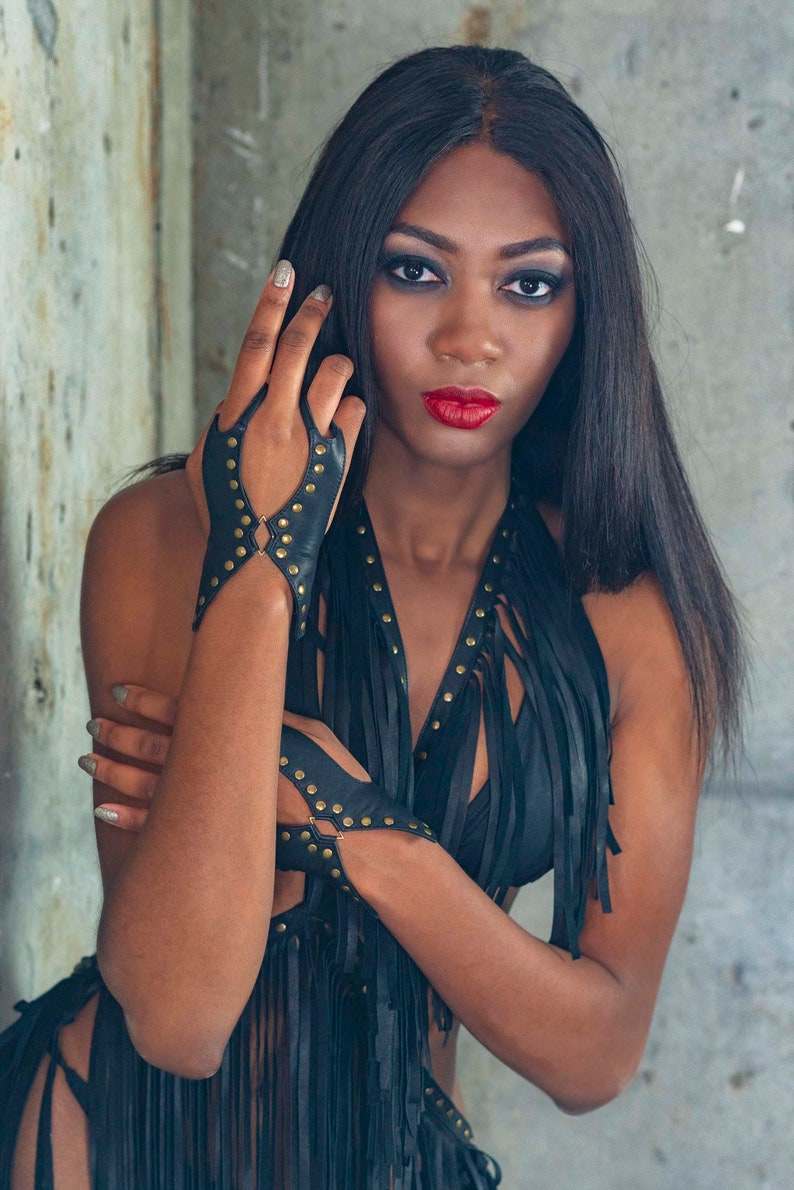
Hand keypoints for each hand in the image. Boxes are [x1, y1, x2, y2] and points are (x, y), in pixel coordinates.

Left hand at [83, 684, 369, 832]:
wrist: (348, 834)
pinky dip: (130, 818)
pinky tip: (104, 810)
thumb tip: (244, 698)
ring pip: (149, 785)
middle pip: (156, 747)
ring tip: (88, 762)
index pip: (181, 711)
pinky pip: (160, 828)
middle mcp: (220, 767)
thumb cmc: (335, 778)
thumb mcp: (310, 730)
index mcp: (239, 733)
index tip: (118, 692)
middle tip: (92, 727)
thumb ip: (270, 715)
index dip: (145, 702)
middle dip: (120, 736)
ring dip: (114, 773)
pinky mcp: (215, 837)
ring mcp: (214, 805)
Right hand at [185, 265, 364, 545]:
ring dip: (337, 363)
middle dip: (313, 311)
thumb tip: (236, 396)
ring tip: (336, 369)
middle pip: (298, 346)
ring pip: (334, 372)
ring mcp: (308, 436)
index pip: (255, 342)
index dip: (271, 302)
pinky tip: (343, 416)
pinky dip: (350, 405)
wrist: (258, 557)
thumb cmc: (225, 513)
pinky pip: (353, 410)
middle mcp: (273, 417)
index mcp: (236, 413)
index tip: (285, 271)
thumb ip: (221, 422)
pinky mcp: (337, 458)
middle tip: (325, 293)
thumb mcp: (205, 462)